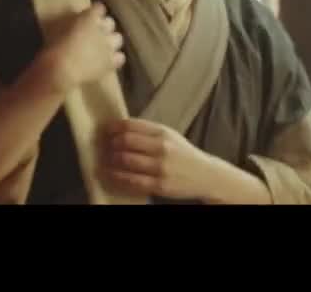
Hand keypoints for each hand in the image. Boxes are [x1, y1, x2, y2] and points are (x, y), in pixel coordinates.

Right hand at [36, 3, 124, 92]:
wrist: (61, 70)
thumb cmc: (54, 48)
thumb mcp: (60, 31)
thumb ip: (72, 26)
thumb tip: (75, 28)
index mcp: (89, 17)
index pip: (99, 7)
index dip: (95, 12)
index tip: (89, 16)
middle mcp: (103, 28)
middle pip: (110, 22)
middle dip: (104, 26)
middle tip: (95, 33)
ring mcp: (109, 46)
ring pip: (118, 38)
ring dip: (111, 41)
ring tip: (103, 47)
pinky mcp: (111, 62)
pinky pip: (120, 57)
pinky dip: (115, 58)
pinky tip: (107, 62)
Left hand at [101, 118, 221, 200]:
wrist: (206, 175)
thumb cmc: (183, 154)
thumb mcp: (169, 136)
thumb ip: (147, 132)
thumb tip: (119, 129)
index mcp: (162, 132)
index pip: (130, 125)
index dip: (113, 127)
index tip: (105, 130)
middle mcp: (161, 147)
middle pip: (125, 141)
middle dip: (110, 144)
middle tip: (104, 146)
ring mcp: (160, 167)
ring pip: (125, 161)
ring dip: (111, 160)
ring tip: (106, 160)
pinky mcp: (159, 185)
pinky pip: (131, 181)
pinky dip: (117, 177)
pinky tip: (111, 174)